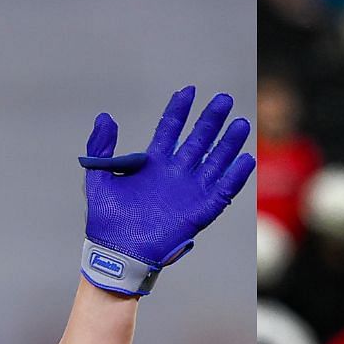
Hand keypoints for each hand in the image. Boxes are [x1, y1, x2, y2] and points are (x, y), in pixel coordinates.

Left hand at [78, 87, 254, 295]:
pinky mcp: (199, 211)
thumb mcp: (98, 178)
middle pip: (199, 139)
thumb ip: (101, 147)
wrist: (116, 252)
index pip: (171, 128)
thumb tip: (105, 117)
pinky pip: (223, 191)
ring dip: (229, 143)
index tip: (189, 90)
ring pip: (215, 161)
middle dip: (211, 119)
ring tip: (241, 123)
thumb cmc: (105, 220)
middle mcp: (175, 174)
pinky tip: (246, 159)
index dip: (180, 109)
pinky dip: (235, 176)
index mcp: (153, 163)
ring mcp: (189, 192)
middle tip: (224, 99)